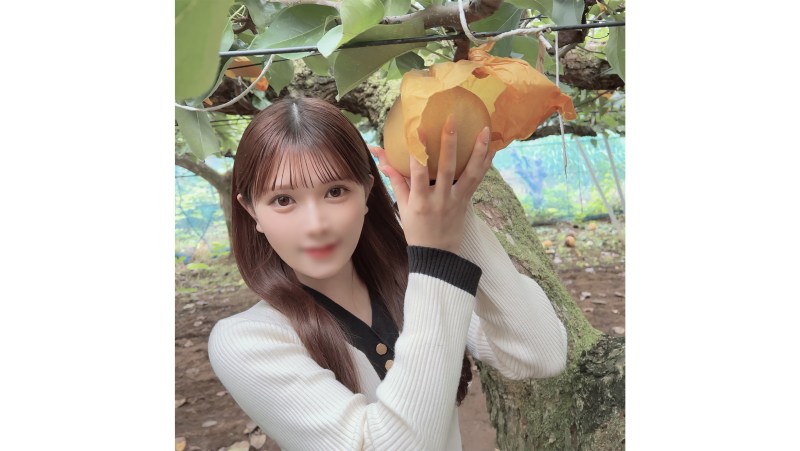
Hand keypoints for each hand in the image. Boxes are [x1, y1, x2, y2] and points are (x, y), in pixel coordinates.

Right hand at [369, 115, 495, 253]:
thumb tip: (381, 156)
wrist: (437, 255)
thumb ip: (395, 180)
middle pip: (446, 168)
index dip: (418, 151)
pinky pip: (478, 179)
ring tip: (483, 129)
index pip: (417, 172)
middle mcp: (440, 199)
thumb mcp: (402, 207)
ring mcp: (456, 200)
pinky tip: (492, 146)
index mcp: (419, 201)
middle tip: (452, 120)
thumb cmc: (416, 230)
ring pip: (469, 173)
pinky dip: (485, 163)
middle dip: (449, 143)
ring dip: (477, 150)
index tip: (418, 129)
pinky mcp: (467, 201)